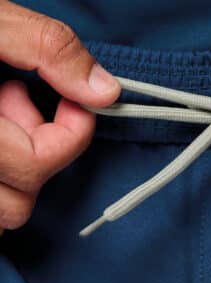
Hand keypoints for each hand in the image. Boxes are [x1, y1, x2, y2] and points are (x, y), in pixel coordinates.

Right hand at [0, 0, 120, 235]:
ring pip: (2, 211)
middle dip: (38, 150)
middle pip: (19, 201)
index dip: (71, 135)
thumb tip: (105, 92)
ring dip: (17, 167)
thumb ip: (47, 48)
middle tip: (17, 99)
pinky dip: (2, 180)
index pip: (35, 165)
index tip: (75, 104)